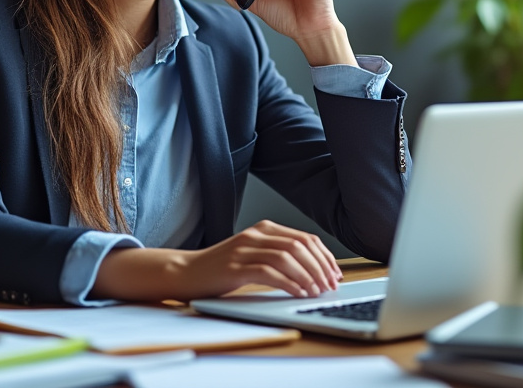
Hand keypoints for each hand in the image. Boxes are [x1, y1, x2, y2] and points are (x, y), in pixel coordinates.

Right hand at [93, 220, 342, 301]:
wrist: (187, 272)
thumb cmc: (222, 268)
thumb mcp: (254, 255)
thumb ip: (279, 256)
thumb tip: (314, 272)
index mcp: (264, 228)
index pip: (305, 238)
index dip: (324, 257)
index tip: (335, 274)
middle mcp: (256, 234)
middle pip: (300, 246)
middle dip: (320, 267)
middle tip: (330, 285)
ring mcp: (245, 249)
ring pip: (288, 257)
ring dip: (307, 275)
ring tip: (316, 291)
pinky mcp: (236, 266)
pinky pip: (270, 272)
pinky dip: (289, 283)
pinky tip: (298, 293)